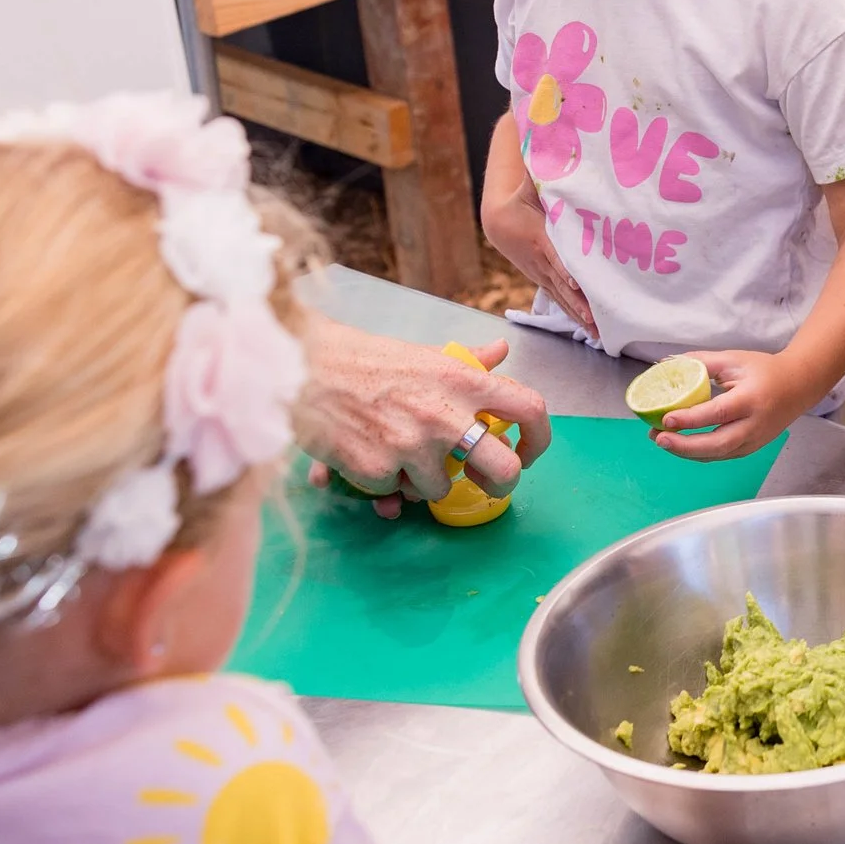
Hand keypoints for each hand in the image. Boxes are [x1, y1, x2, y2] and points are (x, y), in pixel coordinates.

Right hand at [297, 324, 550, 519]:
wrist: (304, 368)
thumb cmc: (366, 361)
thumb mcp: (425, 355)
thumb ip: (468, 362)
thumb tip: (500, 350)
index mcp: (465, 381)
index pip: (530, 409)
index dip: (540, 438)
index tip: (529, 452)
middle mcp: (446, 414)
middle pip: (504, 470)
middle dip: (500, 485)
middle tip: (483, 482)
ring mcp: (413, 446)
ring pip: (440, 489)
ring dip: (423, 481)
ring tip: (400, 454)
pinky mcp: (379, 469)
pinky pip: (395, 493)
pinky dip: (384, 483)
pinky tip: (368, 456)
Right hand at [482, 182, 595, 339]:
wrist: (499, 216)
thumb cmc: (521, 194)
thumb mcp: (531, 184)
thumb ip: (547, 177)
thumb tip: (560, 162)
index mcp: (537, 236)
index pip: (555, 255)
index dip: (567, 270)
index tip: (579, 284)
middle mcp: (537, 259)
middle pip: (561, 283)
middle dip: (578, 303)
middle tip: (595, 320)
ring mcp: (539, 271)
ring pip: (561, 295)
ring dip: (578, 313)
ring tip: (596, 332)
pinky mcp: (542, 278)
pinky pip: (559, 296)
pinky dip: (573, 311)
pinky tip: (588, 326)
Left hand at [653, 349, 818, 459]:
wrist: (799, 386)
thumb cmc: (765, 370)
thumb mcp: (734, 360)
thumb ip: (700, 362)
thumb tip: (666, 363)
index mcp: (751, 399)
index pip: (718, 413)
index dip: (691, 418)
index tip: (666, 418)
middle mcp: (754, 425)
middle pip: (718, 444)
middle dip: (684, 445)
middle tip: (658, 437)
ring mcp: (754, 441)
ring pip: (717, 455)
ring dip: (687, 452)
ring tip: (662, 441)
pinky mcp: (751, 449)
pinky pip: (721, 456)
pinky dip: (698, 454)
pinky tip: (679, 445)